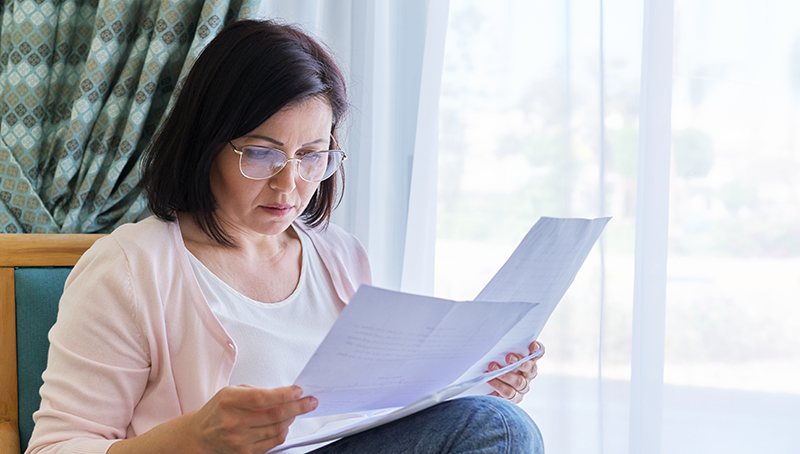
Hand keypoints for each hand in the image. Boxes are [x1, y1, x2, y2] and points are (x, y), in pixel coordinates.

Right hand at [189, 385, 317, 453]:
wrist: (201, 435)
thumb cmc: (218, 410)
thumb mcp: (231, 391)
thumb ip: (257, 391)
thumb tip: (284, 393)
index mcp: (230, 401)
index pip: (262, 398)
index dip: (284, 394)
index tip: (298, 391)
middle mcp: (234, 421)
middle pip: (274, 415)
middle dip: (297, 407)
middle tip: (310, 402)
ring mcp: (240, 440)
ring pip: (277, 429)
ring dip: (292, 419)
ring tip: (296, 411)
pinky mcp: (246, 453)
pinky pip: (274, 441)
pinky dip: (283, 431)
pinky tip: (284, 423)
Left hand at [487, 341, 543, 403]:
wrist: (484, 384)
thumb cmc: (494, 365)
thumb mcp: (499, 356)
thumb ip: (503, 350)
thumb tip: (498, 342)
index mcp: (528, 361)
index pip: (538, 353)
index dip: (537, 349)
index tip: (533, 345)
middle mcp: (528, 375)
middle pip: (530, 369)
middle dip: (520, 363)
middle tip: (509, 357)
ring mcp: (522, 388)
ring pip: (519, 382)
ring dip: (505, 374)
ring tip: (492, 368)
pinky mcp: (514, 399)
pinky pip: (509, 393)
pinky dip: (498, 385)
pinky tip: (489, 380)